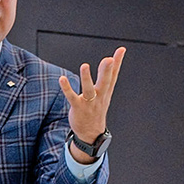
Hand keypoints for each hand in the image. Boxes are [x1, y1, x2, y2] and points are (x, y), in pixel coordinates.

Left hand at [58, 46, 125, 162]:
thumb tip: (111, 59)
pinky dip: (67, 88)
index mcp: (106, 91)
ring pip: (89, 89)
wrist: (91, 133)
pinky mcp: (78, 107)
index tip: (121, 49)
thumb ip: (108, 75)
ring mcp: (89, 103)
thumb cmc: (97, 108)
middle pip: (105, 82)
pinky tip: (62, 79)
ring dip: (86, 78)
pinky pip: (72, 97)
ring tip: (85, 66)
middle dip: (107, 71)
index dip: (118, 62)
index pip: (114, 75)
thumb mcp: (105, 92)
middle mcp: (99, 96)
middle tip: (109, 59)